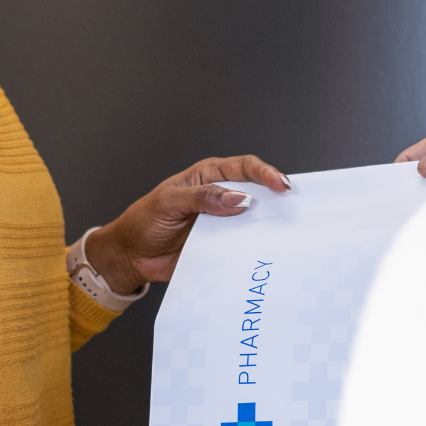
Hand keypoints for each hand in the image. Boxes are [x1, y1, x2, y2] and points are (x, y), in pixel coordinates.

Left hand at [83, 156, 291, 292]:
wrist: (131, 256)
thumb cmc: (144, 221)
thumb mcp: (170, 203)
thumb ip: (204, 198)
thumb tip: (240, 199)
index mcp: (208, 176)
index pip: (243, 168)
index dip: (264, 174)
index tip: (280, 185)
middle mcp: (219, 197)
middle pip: (256, 193)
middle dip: (276, 198)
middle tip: (293, 207)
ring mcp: (222, 223)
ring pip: (253, 221)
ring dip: (268, 226)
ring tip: (285, 230)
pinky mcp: (221, 246)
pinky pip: (242, 246)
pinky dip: (254, 249)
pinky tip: (264, 252)